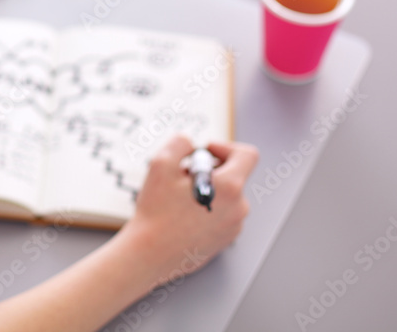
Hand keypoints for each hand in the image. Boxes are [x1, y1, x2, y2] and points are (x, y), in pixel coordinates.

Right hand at [116, 134, 258, 286]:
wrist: (149, 254)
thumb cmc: (156, 212)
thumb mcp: (160, 164)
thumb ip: (180, 143)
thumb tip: (191, 145)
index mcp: (229, 187)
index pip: (247, 155)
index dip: (226, 147)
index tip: (206, 152)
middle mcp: (238, 208)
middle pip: (233, 177)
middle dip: (209, 171)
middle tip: (182, 177)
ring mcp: (233, 227)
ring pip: (225, 197)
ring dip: (206, 191)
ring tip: (178, 201)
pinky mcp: (224, 241)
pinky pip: (220, 216)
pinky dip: (205, 210)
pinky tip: (181, 217)